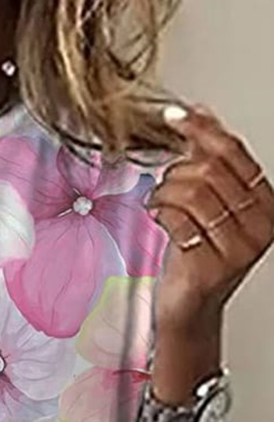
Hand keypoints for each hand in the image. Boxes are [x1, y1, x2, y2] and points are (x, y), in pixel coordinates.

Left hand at [147, 104, 273, 335]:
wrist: (189, 307)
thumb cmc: (197, 256)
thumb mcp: (209, 205)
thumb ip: (208, 163)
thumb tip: (198, 114)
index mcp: (266, 203)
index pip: (234, 153)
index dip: (201, 130)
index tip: (175, 116)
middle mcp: (260, 225)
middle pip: (211, 171)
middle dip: (176, 171)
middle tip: (164, 184)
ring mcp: (238, 247)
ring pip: (193, 192)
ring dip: (165, 192)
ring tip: (159, 203)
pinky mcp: (212, 265)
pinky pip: (179, 219)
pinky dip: (160, 213)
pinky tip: (158, 218)